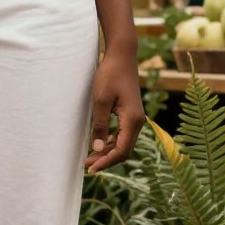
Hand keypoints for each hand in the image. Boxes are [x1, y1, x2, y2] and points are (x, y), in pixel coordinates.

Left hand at [84, 47, 144, 173]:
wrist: (121, 56)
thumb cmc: (110, 75)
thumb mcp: (100, 101)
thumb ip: (99, 125)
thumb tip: (96, 149)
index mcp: (133, 120)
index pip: (121, 150)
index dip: (106, 161)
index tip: (90, 168)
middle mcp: (138, 122)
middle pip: (123, 150)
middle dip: (106, 160)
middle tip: (86, 165)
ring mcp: (135, 118)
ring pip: (123, 143)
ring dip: (107, 152)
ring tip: (89, 158)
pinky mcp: (130, 114)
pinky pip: (122, 134)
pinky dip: (110, 142)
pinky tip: (98, 144)